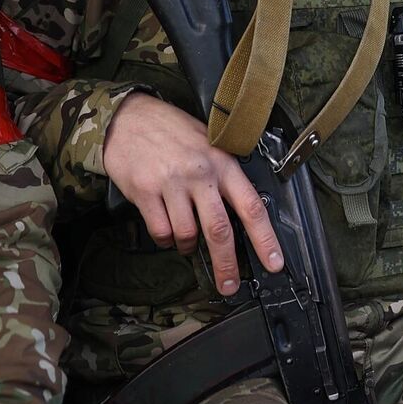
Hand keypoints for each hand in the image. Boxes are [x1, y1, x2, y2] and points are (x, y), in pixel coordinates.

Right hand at [101, 93, 284, 295]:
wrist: (128, 118)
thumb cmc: (172, 131)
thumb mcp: (208, 143)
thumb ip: (224, 174)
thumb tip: (241, 214)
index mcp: (222, 162)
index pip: (251, 206)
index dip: (265, 238)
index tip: (274, 262)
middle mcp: (200, 173)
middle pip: (220, 230)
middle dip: (227, 264)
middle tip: (230, 285)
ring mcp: (172, 183)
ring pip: (187, 235)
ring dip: (188, 245)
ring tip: (186, 239)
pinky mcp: (145, 192)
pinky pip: (161, 231)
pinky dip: (165, 239)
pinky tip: (166, 228)